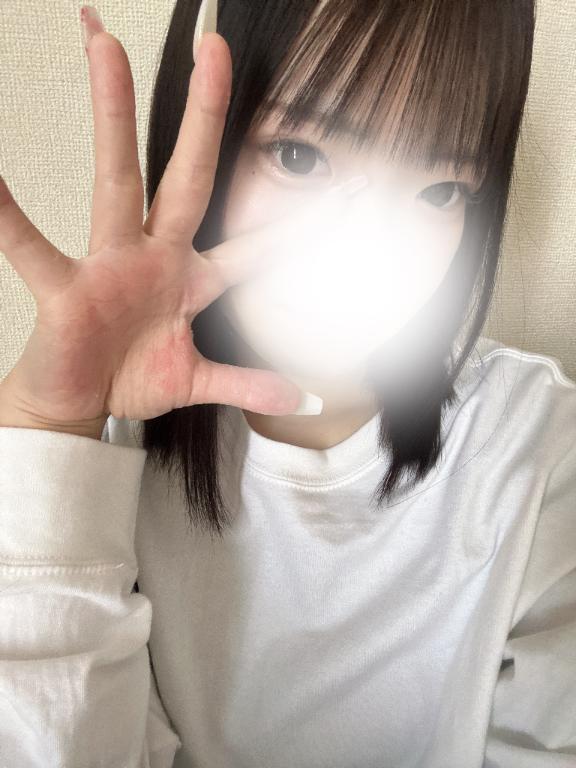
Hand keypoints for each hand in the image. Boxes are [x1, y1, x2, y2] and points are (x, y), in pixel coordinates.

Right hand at [0, 24, 309, 430]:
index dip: (298, 225)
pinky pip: (32, 248)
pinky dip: (8, 216)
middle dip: (202, 117)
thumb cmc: (129, 380)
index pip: (254, 246)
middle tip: (214, 48)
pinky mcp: (64, 291)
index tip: (343, 189)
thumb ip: (248, 385)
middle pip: (185, 177)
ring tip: (105, 47)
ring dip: (112, 117)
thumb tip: (306, 401)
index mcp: (191, 280)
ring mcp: (108, 267)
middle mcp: (154, 258)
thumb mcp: (197, 381)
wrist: (78, 404)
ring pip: (116, 182)